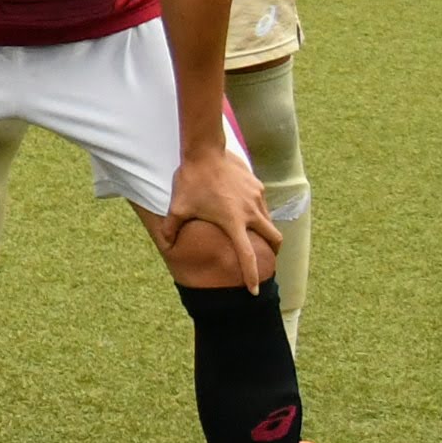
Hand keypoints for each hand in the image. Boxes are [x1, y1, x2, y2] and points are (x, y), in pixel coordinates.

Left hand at [167, 147, 279, 287]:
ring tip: (253, 233)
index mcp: (234, 223)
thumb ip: (172, 228)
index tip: (254, 291)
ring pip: (270, 221)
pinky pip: (262, 204)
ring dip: (265, 231)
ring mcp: (258, 199)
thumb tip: (166, 244)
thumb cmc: (191, 181)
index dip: (252, 275)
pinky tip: (244, 208)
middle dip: (274, 252)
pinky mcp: (258, 186)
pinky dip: (258, 212)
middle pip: (275, 240)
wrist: (205, 151)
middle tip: (268, 259)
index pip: (248, 256)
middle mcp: (251, 213)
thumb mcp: (178, 206)